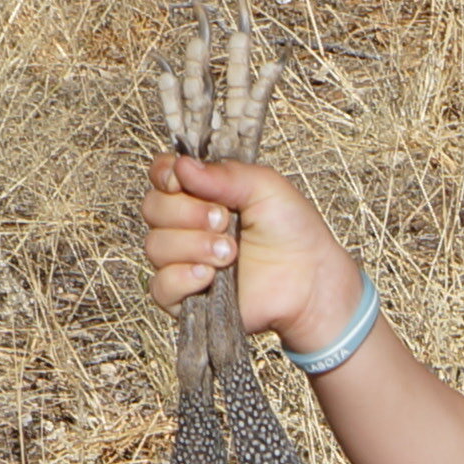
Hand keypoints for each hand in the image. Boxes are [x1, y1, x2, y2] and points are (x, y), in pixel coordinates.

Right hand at [139, 152, 364, 357]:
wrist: (310, 280)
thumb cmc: (292, 231)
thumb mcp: (265, 187)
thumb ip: (225, 174)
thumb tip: (182, 166)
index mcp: (200, 192)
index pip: (161, 175)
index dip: (165, 176)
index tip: (183, 180)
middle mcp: (185, 224)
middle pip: (153, 209)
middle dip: (186, 212)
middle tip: (225, 221)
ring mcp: (183, 260)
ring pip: (156, 247)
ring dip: (192, 246)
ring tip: (230, 253)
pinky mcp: (186, 297)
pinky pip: (161, 286)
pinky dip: (182, 278)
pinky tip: (210, 275)